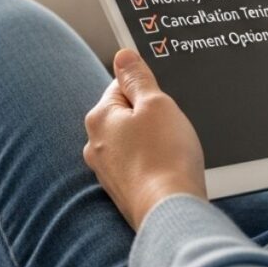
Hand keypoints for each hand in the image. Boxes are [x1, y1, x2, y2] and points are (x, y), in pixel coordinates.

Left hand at [83, 48, 206, 229]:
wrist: (170, 210)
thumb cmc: (165, 156)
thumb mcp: (157, 103)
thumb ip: (137, 77)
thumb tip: (123, 55)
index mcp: (99, 117)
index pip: (121, 86)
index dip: (149, 90)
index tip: (164, 102)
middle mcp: (95, 144)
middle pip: (127, 115)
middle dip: (152, 118)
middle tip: (171, 128)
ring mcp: (107, 171)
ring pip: (134, 142)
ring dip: (154, 142)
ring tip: (172, 152)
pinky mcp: (122, 191)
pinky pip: (140, 165)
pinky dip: (154, 164)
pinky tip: (169, 170)